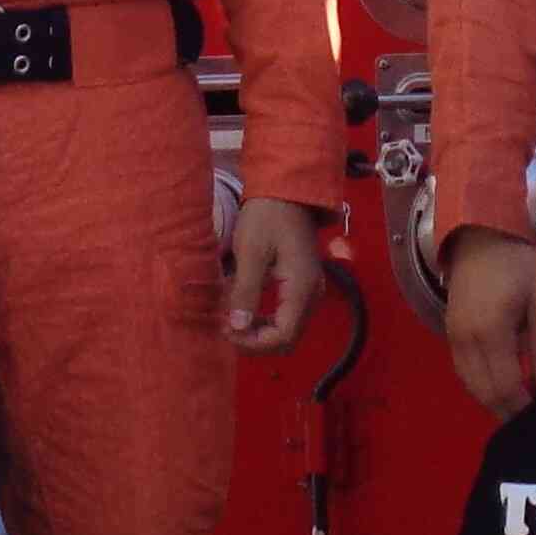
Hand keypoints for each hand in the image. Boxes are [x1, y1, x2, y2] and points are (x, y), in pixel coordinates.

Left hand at [223, 196, 331, 354]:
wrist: (286, 193)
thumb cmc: (267, 217)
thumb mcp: (251, 252)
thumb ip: (245, 291)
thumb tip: (238, 327)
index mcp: (301, 288)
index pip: (283, 336)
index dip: (252, 342)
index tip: (225, 330)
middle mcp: (311, 295)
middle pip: (286, 339)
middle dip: (253, 339)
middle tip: (224, 325)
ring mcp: (308, 292)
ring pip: (285, 330)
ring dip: (256, 330)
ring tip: (228, 316)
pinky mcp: (301, 287)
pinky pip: (284, 316)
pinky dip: (262, 318)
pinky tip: (241, 306)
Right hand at [441, 230, 535, 415]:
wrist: (480, 240)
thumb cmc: (518, 265)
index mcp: (490, 332)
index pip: (506, 385)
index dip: (524, 405)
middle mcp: (466, 341)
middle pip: (486, 392)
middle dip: (509, 411)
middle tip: (535, 420)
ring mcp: (454, 339)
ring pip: (472, 386)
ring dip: (495, 402)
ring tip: (520, 408)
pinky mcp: (451, 335)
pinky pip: (466, 372)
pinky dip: (483, 386)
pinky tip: (503, 389)